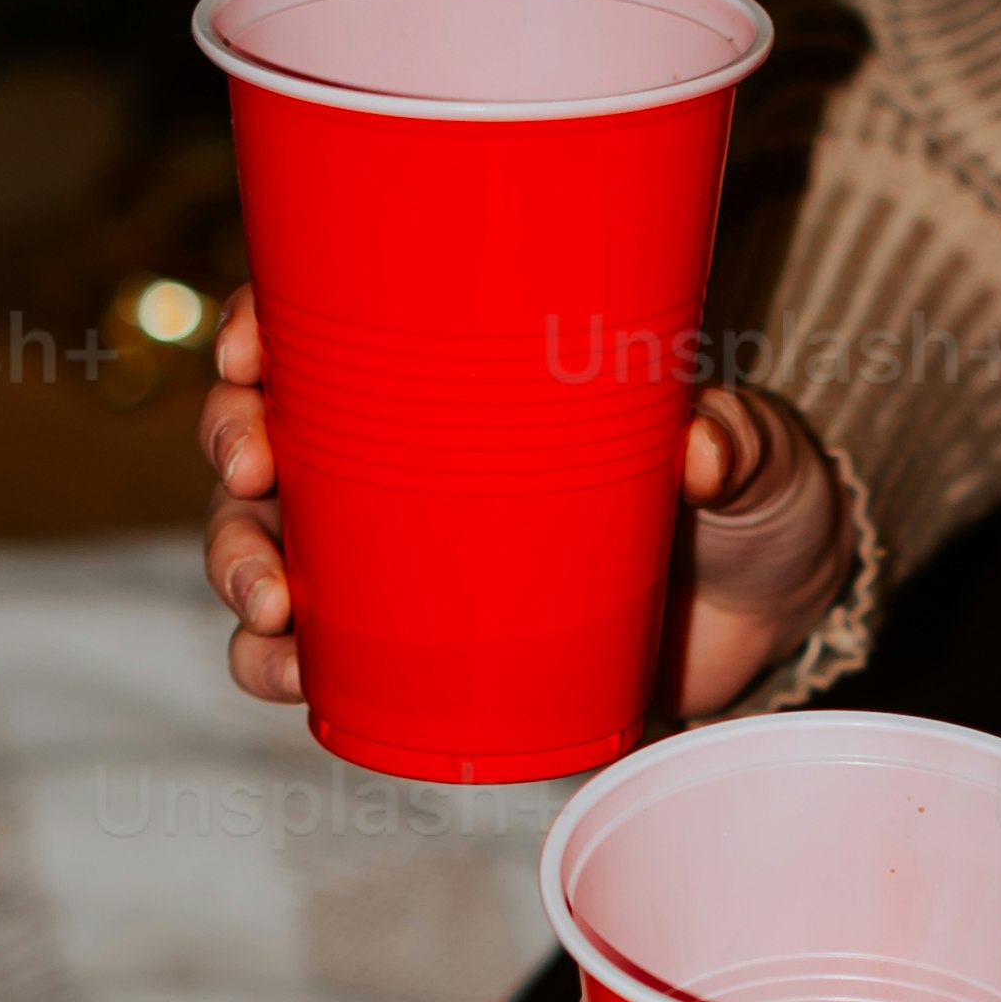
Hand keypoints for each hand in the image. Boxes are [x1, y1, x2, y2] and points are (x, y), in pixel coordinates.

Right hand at [198, 302, 854, 723]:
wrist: (768, 612)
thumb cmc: (747, 495)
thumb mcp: (751, 452)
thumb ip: (732, 440)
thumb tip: (697, 452)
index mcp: (451, 373)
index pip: (319, 324)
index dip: (257, 326)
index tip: (252, 349)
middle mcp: (401, 457)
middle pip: (266, 432)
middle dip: (232, 448)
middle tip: (255, 474)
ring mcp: (402, 558)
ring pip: (270, 543)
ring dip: (239, 567)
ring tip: (273, 607)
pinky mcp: (419, 652)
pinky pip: (317, 656)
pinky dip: (281, 667)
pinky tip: (287, 677)